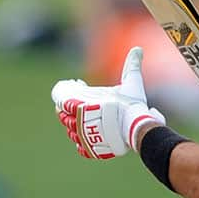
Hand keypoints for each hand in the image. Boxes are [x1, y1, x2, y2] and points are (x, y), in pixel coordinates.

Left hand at [51, 47, 165, 158]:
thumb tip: (138, 49)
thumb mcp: (132, 82)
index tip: (77, 86)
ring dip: (76, 122)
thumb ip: (131, 65)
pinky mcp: (90, 149)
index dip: (66, 89)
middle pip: (62, 113)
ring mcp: (83, 136)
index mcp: (81, 103)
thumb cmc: (133, 104)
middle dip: (70, 106)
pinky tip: (91, 134)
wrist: (138, 128)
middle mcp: (77, 120)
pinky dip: (84, 140)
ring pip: (70, 129)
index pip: (60, 96)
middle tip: (81, 101)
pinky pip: (80, 146)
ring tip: (87, 117)